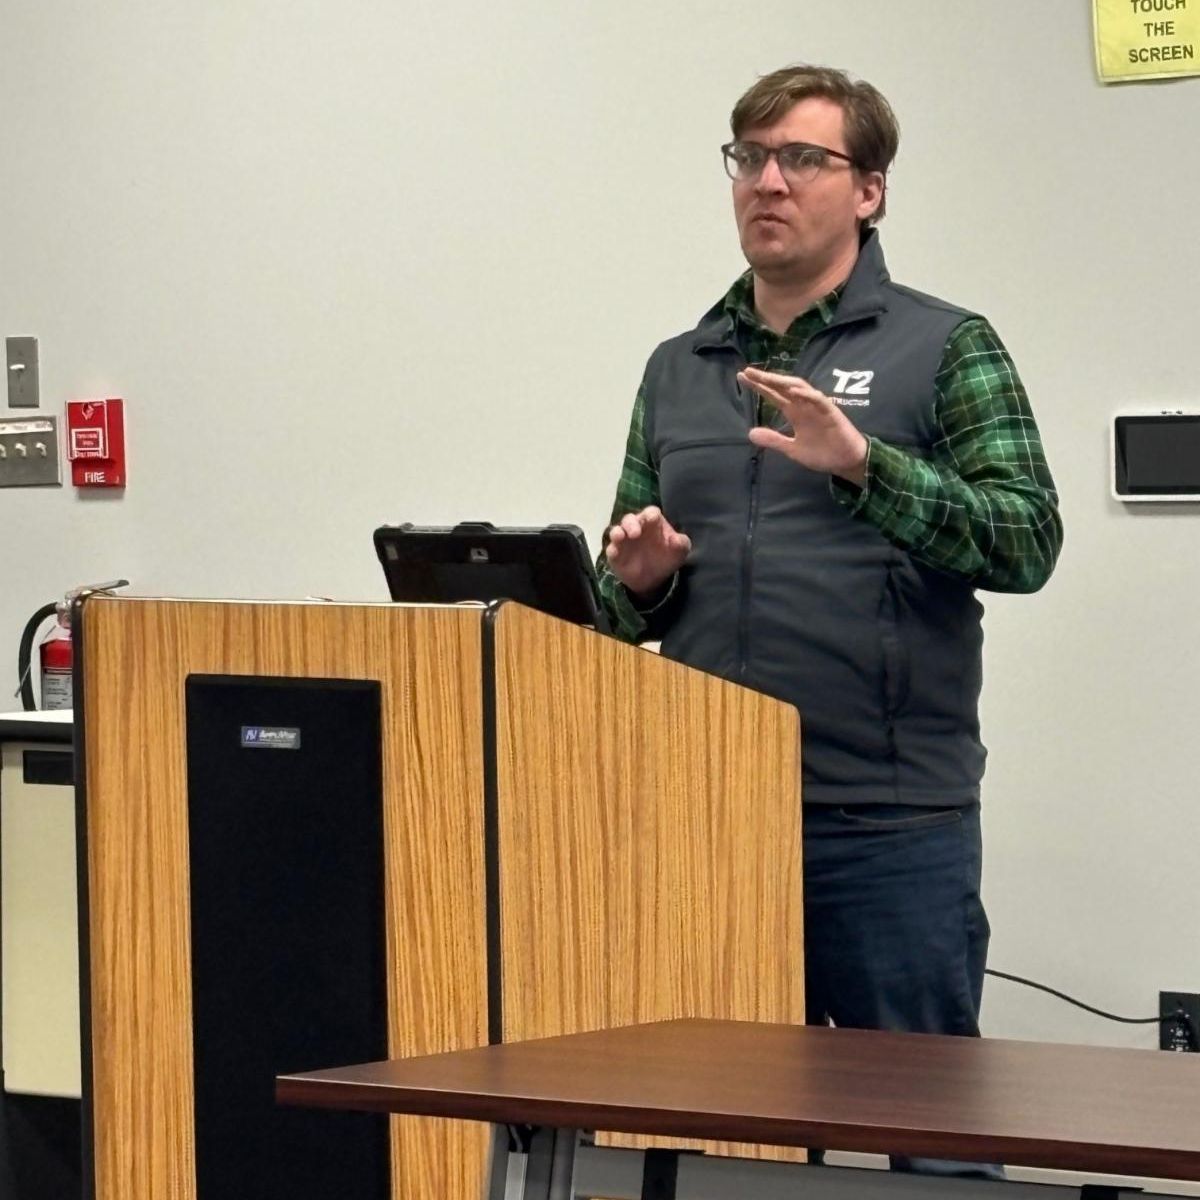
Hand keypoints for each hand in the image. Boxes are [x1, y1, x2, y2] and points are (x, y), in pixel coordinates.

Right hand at [604, 505, 690, 598]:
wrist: (654, 579)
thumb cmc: (667, 558)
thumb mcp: (680, 552)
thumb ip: (681, 544)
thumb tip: (677, 539)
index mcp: (653, 523)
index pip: (650, 512)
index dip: (650, 514)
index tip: (652, 518)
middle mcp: (636, 528)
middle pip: (630, 519)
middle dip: (631, 523)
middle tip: (635, 533)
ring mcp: (624, 541)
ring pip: (617, 530)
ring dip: (617, 532)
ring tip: (619, 536)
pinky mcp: (615, 554)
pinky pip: (611, 549)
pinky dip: (612, 550)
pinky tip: (614, 552)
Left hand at [738, 367, 867, 484]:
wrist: (846, 463)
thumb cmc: (823, 453)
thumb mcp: (792, 449)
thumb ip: (774, 440)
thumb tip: (750, 434)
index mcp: (795, 413)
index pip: (774, 395)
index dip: (759, 386)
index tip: (742, 377)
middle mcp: (804, 406)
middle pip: (783, 387)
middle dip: (766, 379)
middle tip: (748, 371)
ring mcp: (818, 407)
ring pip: (800, 388)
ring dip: (783, 381)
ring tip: (766, 377)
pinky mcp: (831, 413)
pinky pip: (819, 400)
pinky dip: (807, 394)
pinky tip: (793, 390)